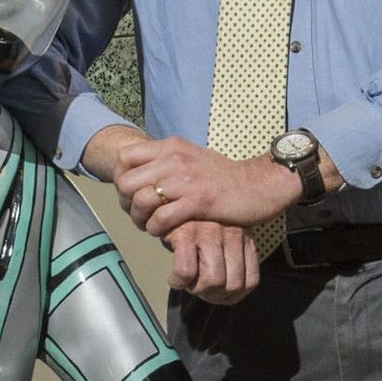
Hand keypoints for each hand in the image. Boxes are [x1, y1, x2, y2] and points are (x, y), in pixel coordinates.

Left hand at [110, 135, 298, 233]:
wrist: (259, 184)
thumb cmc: (224, 177)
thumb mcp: (191, 158)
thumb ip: (166, 163)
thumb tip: (141, 176)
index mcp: (171, 147)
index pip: (126, 156)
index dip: (122, 178)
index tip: (131, 194)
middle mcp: (175, 159)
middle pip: (127, 182)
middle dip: (127, 203)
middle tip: (139, 214)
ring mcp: (186, 180)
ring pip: (142, 201)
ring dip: (141, 219)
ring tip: (151, 226)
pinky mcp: (198, 201)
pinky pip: (162, 218)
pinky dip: (158, 229)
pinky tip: (165, 232)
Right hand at [168, 221, 258, 304]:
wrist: (178, 185)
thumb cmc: (201, 212)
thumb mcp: (225, 227)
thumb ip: (230, 253)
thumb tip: (228, 290)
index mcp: (244, 235)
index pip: (250, 281)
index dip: (234, 297)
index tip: (219, 296)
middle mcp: (231, 234)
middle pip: (233, 285)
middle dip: (214, 296)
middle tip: (200, 291)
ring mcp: (209, 233)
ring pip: (212, 282)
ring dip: (197, 290)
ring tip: (187, 284)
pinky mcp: (185, 232)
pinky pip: (186, 271)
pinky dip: (178, 281)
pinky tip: (174, 278)